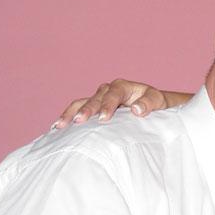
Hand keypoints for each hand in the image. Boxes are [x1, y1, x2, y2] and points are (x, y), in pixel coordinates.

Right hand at [54, 79, 169, 127]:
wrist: (152, 105)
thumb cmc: (155, 103)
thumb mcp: (157, 101)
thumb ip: (149, 103)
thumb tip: (137, 110)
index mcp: (122, 86)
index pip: (113, 95)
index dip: (107, 106)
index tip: (104, 119)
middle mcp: (107, 90)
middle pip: (94, 99)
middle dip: (86, 110)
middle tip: (77, 122)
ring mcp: (98, 98)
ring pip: (81, 103)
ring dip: (70, 114)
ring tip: (59, 126)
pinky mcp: (93, 108)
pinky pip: (78, 110)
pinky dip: (68, 117)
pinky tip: (57, 128)